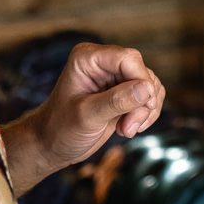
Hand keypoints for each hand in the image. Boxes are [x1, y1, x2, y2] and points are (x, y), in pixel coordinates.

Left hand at [1, 43, 164, 193]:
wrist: (53, 144)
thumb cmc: (61, 128)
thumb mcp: (87, 116)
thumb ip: (117, 101)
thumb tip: (147, 89)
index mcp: (88, 58)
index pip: (129, 58)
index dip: (141, 81)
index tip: (145, 106)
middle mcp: (103, 62)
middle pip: (142, 72)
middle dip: (143, 102)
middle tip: (129, 127)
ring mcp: (115, 77)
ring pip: (150, 85)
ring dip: (145, 111)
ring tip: (126, 129)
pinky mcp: (123, 92)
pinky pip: (149, 96)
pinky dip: (146, 114)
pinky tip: (129, 128)